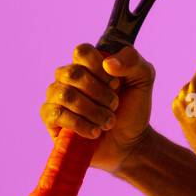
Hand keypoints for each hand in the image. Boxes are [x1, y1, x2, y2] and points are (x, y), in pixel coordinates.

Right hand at [39, 42, 155, 172]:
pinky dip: (80, 124)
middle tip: (115, 105)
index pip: (82, 52)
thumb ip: (132, 61)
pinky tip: (95, 132)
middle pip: (73, 73)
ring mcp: (57, 97)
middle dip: (100, 93)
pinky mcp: (51, 119)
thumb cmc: (133, 108)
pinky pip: (56, 114)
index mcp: (88, 63)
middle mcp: (68, 77)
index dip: (99, 68)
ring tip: (108, 122)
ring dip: (93, 111)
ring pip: (65, 95)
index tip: (116, 84)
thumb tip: (108, 63)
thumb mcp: (144, 79)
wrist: (130, 143)